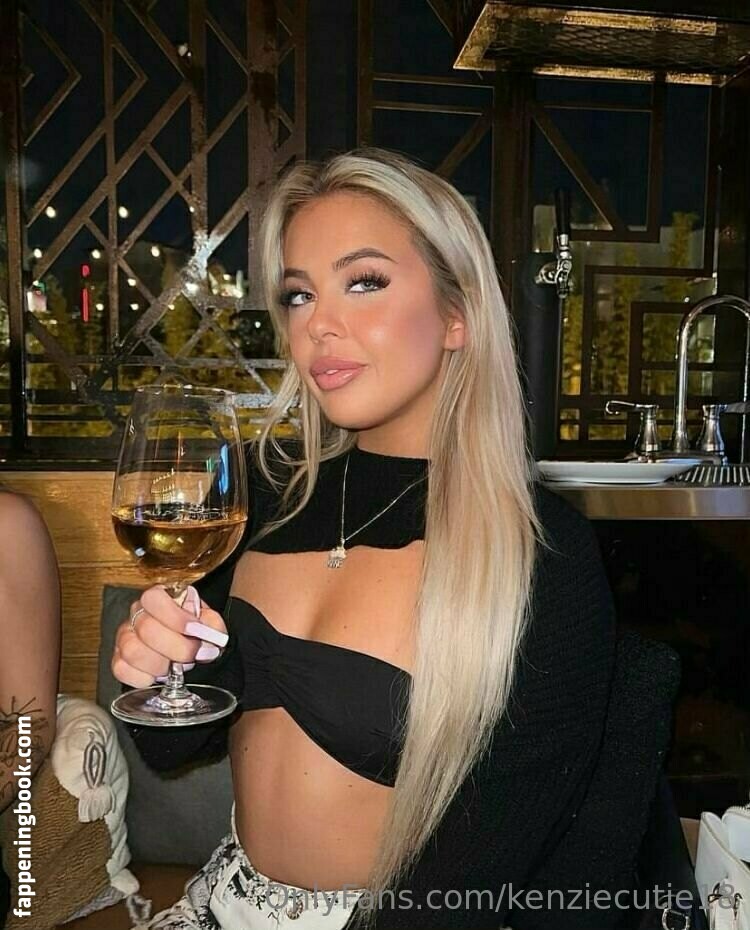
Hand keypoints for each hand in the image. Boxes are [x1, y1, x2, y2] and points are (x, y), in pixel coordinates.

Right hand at [111, 585, 228, 688]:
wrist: (185, 644)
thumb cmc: (194, 630)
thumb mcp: (208, 621)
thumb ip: (212, 624)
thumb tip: (209, 635)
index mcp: (158, 597)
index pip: (154, 599)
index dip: (176, 617)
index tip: (195, 631)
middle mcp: (136, 614)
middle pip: (146, 629)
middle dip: (176, 647)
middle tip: (194, 654)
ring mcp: (124, 637)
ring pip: (132, 651)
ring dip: (161, 664)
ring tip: (176, 667)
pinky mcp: (119, 659)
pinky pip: (121, 670)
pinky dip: (144, 677)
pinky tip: (159, 674)